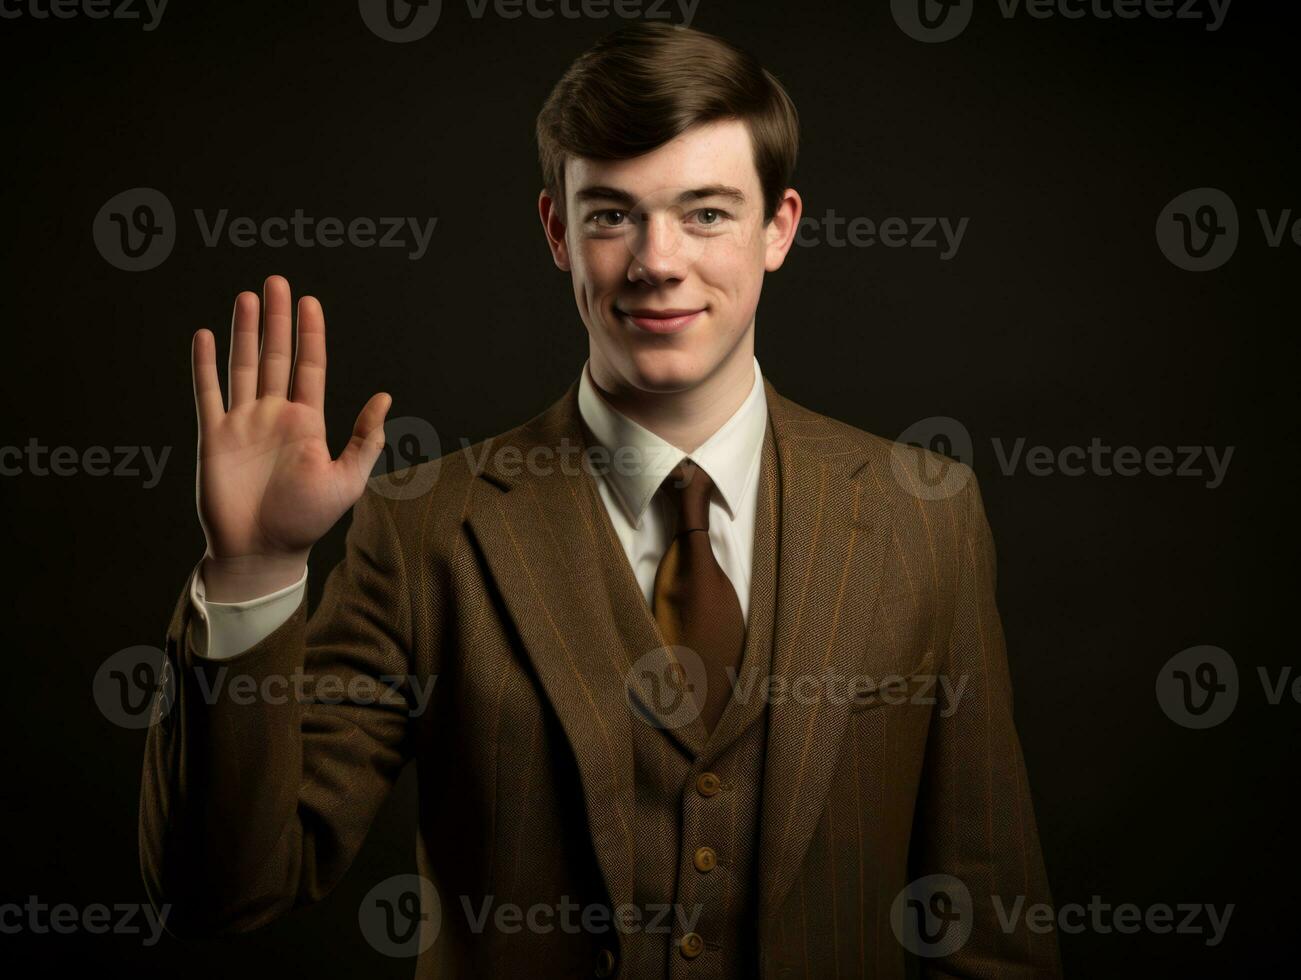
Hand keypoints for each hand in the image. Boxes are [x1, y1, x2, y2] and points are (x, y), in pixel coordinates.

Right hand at [190, 275, 389, 599]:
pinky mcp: (214, 436)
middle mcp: (274, 415)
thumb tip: (385, 398)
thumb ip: (365, 438)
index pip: (309, 366)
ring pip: (243, 366)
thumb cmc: (306, 520)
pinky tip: (205, 335)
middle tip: (276, 281)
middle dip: (276, 319)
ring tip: (247, 297)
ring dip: (244, 332)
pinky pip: (208, 393)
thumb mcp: (347, 479)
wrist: (262, 551)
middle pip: (276, 356)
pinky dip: (205, 365)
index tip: (309, 301)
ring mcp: (243, 423)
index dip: (310, 333)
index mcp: (307, 422)